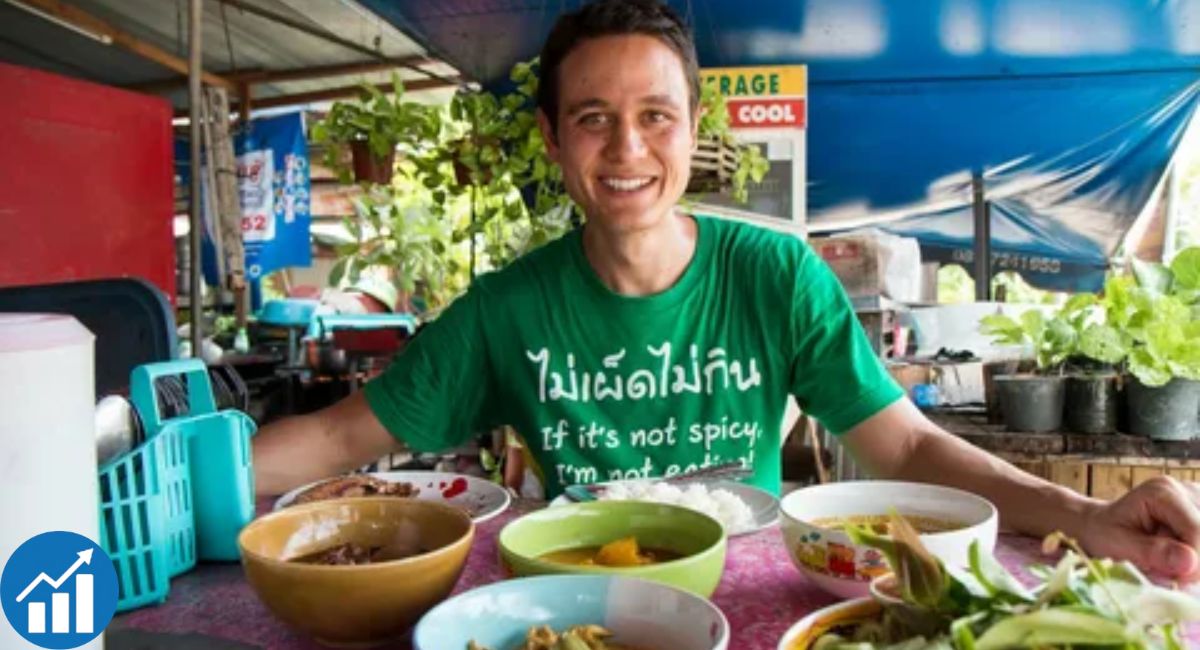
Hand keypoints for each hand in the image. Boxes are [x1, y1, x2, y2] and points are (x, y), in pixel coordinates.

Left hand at [1079, 476, 1199, 580]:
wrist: (1103, 525)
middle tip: (1168, 573)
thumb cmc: (1105, 533)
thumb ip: (1152, 552)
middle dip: (1195, 564)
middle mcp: (1187, 490)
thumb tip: (1190, 563)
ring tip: (1169, 563)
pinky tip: (1181, 558)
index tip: (1176, 581)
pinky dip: (1198, 559)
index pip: (1197, 531)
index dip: (1193, 564)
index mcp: (1163, 492)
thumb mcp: (1118, 544)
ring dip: (1197, 562)